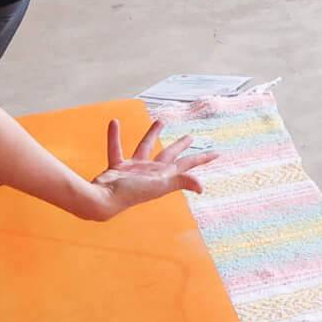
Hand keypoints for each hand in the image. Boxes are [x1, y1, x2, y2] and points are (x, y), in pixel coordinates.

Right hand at [86, 118, 210, 219]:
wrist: (103, 201)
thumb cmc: (131, 194)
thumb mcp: (159, 185)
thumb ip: (181, 181)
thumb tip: (202, 187)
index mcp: (164, 175)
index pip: (188, 164)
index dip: (203, 158)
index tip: (218, 153)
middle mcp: (151, 172)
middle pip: (170, 154)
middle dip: (181, 146)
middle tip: (191, 136)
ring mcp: (134, 170)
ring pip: (145, 147)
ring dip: (152, 134)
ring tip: (160, 120)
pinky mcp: (117, 168)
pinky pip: (116, 148)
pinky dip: (115, 136)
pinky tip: (114, 122)